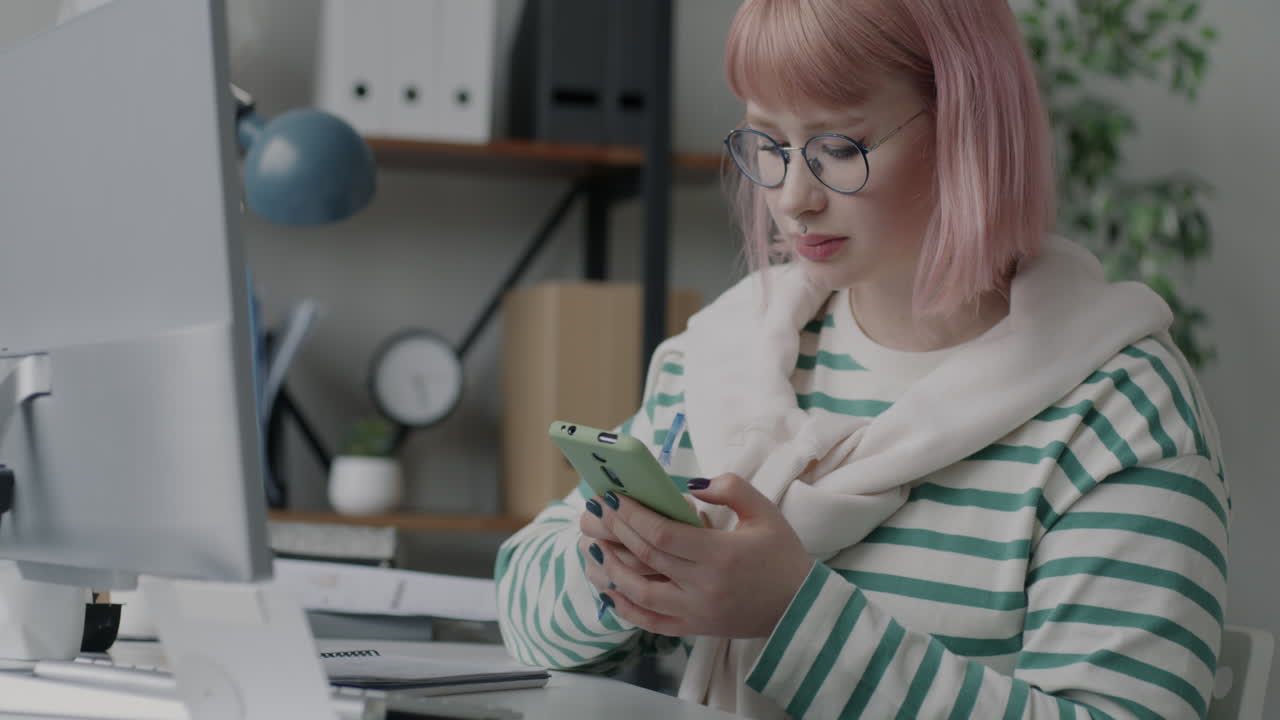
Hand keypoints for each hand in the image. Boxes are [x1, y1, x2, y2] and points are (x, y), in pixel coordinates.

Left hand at [594, 474, 812, 638]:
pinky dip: (624, 606)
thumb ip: (731, 488)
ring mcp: (696, 612)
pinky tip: (609, 587)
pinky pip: (649, 621)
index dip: (633, 514)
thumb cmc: (781, 555)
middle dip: (617, 531)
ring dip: (611, 569)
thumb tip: (690, 486)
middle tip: (598, 511)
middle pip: (647, 557)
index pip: (662, 534)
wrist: (798, 607)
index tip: (614, 497)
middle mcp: (703, 586)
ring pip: (640, 593)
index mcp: (720, 555)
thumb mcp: (765, 512)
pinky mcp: (694, 628)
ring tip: (595, 546)